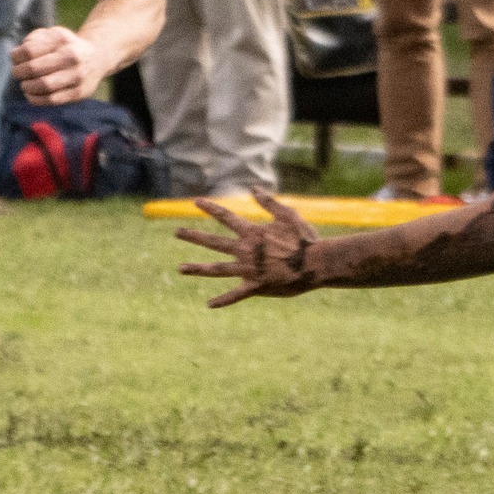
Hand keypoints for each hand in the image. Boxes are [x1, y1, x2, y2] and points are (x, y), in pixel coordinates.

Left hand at [11, 25, 108, 103]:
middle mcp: (72, 58)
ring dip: (27, 87)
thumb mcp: (54, 34)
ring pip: (43, 86)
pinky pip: (51, 100)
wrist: (96, 59)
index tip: (14, 58)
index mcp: (62, 40)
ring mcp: (77, 77)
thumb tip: (18, 54)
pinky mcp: (78, 93)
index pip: (30, 50)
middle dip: (19, 72)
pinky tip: (31, 94)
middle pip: (34, 68)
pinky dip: (35, 99)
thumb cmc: (67, 46)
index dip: (16, 56)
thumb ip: (35, 39)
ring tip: (25, 85)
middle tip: (17, 73)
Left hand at [175, 192, 320, 305]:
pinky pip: (235, 294)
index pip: (226, 217)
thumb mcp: (288, 215)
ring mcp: (248, 269)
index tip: (196, 201)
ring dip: (197, 268)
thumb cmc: (305, 239)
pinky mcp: (255, 286)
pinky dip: (222, 300)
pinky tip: (209, 304)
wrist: (316, 264)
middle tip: (177, 232)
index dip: (211, 208)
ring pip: (217, 269)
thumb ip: (269, 202)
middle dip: (194, 236)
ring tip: (181, 268)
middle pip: (214, 242)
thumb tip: (253, 189)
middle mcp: (245, 250)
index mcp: (252, 233)